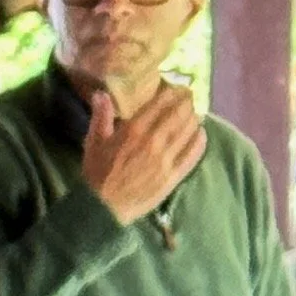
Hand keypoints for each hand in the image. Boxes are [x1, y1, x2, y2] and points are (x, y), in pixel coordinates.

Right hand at [82, 82, 206, 225]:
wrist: (103, 207)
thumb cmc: (97, 173)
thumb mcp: (93, 141)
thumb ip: (101, 116)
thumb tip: (101, 93)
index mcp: (133, 130)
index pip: (160, 104)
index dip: (172, 92)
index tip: (177, 88)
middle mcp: (154, 141)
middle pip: (179, 114)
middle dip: (187, 102)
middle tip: (190, 97)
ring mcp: (166, 159)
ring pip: (188, 131)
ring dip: (194, 118)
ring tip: (195, 113)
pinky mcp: (174, 175)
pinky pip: (193, 154)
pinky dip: (199, 141)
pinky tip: (201, 134)